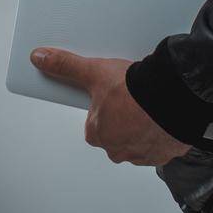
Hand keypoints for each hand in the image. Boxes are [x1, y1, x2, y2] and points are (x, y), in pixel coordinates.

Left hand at [30, 47, 190, 165]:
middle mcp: (117, 149)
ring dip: (143, 127)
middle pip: (116, 132)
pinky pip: (159, 145)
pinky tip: (163, 116)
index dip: (106, 105)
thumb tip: (40, 58)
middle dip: (125, 118)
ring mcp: (141, 154)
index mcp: (97, 133)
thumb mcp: (94, 71)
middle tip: (133, 98)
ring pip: (138, 140)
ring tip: (150, 105)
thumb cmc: (134, 90)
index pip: (95, 121)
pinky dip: (161, 133)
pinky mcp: (163, 154)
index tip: (115, 94)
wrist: (172, 97)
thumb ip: (66, 66)